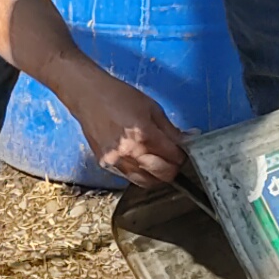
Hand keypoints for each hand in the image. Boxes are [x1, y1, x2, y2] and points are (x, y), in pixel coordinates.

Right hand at [63, 73, 186, 187]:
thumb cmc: (119, 96)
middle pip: (163, 174)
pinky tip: (140, 161)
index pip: (173, 157)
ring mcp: (116, 161)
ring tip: (159, 164)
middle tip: (173, 159)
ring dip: (157, 175)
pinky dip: (140, 173)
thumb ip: (170, 129)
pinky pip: (129, 177)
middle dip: (173, 168)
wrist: (88, 96)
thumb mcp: (151, 107)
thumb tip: (190, 139)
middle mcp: (130, 152)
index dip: (182, 156)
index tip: (182, 152)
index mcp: (144, 134)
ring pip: (146, 182)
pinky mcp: (106, 164)